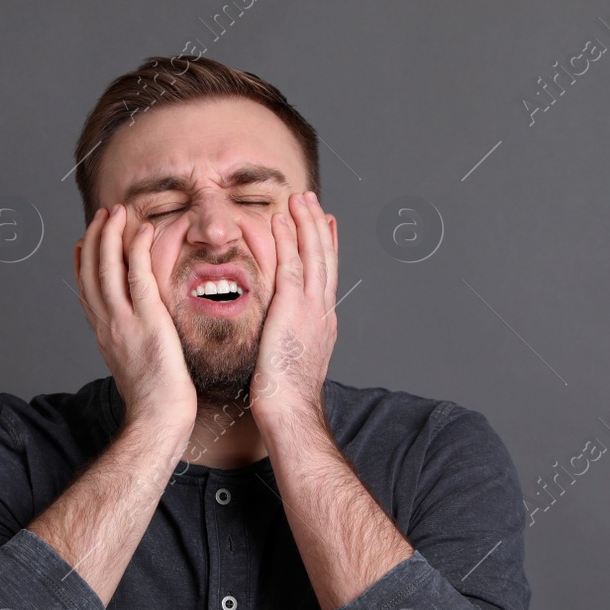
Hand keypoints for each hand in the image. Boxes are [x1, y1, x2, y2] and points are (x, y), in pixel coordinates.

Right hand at [74, 204, 196, 431]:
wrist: (158, 419)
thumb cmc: (156, 401)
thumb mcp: (134, 365)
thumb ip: (131, 343)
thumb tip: (138, 334)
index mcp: (104, 335)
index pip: (86, 290)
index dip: (82, 262)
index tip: (84, 241)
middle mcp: (107, 325)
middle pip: (91, 273)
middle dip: (94, 239)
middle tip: (102, 215)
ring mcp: (124, 322)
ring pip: (107, 269)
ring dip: (110, 235)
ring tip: (116, 212)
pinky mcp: (147, 321)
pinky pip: (138, 277)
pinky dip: (137, 249)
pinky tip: (142, 230)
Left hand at [249, 190, 337, 427]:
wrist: (291, 412)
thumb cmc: (285, 399)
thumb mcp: (293, 361)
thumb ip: (291, 340)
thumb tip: (283, 334)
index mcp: (323, 323)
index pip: (327, 276)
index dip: (328, 247)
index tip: (327, 225)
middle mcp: (322, 311)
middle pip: (326, 258)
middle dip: (319, 226)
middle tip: (312, 200)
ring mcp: (310, 308)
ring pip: (313, 255)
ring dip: (306, 223)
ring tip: (299, 198)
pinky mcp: (291, 309)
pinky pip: (290, 266)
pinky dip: (288, 240)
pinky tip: (281, 220)